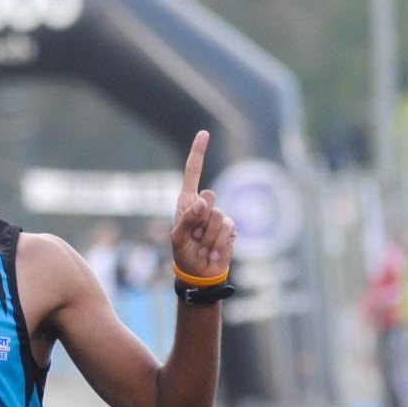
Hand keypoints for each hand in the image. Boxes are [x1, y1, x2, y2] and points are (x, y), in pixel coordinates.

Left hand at [170, 131, 233, 279]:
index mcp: (187, 202)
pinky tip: (212, 250)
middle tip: (194, 236)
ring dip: (207, 236)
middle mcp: (204, 206)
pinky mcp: (230, 228)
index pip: (193, 173)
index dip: (198, 152)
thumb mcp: (178, 238)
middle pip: (209, 198)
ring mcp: (218, 216)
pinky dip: (217, 243)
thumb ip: (188, 219)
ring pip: (218, 217)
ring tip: (202, 245)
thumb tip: (203, 200)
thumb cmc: (184, 254)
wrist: (200, 273)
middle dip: (200, 220)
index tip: (204, 133)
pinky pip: (227, 229)